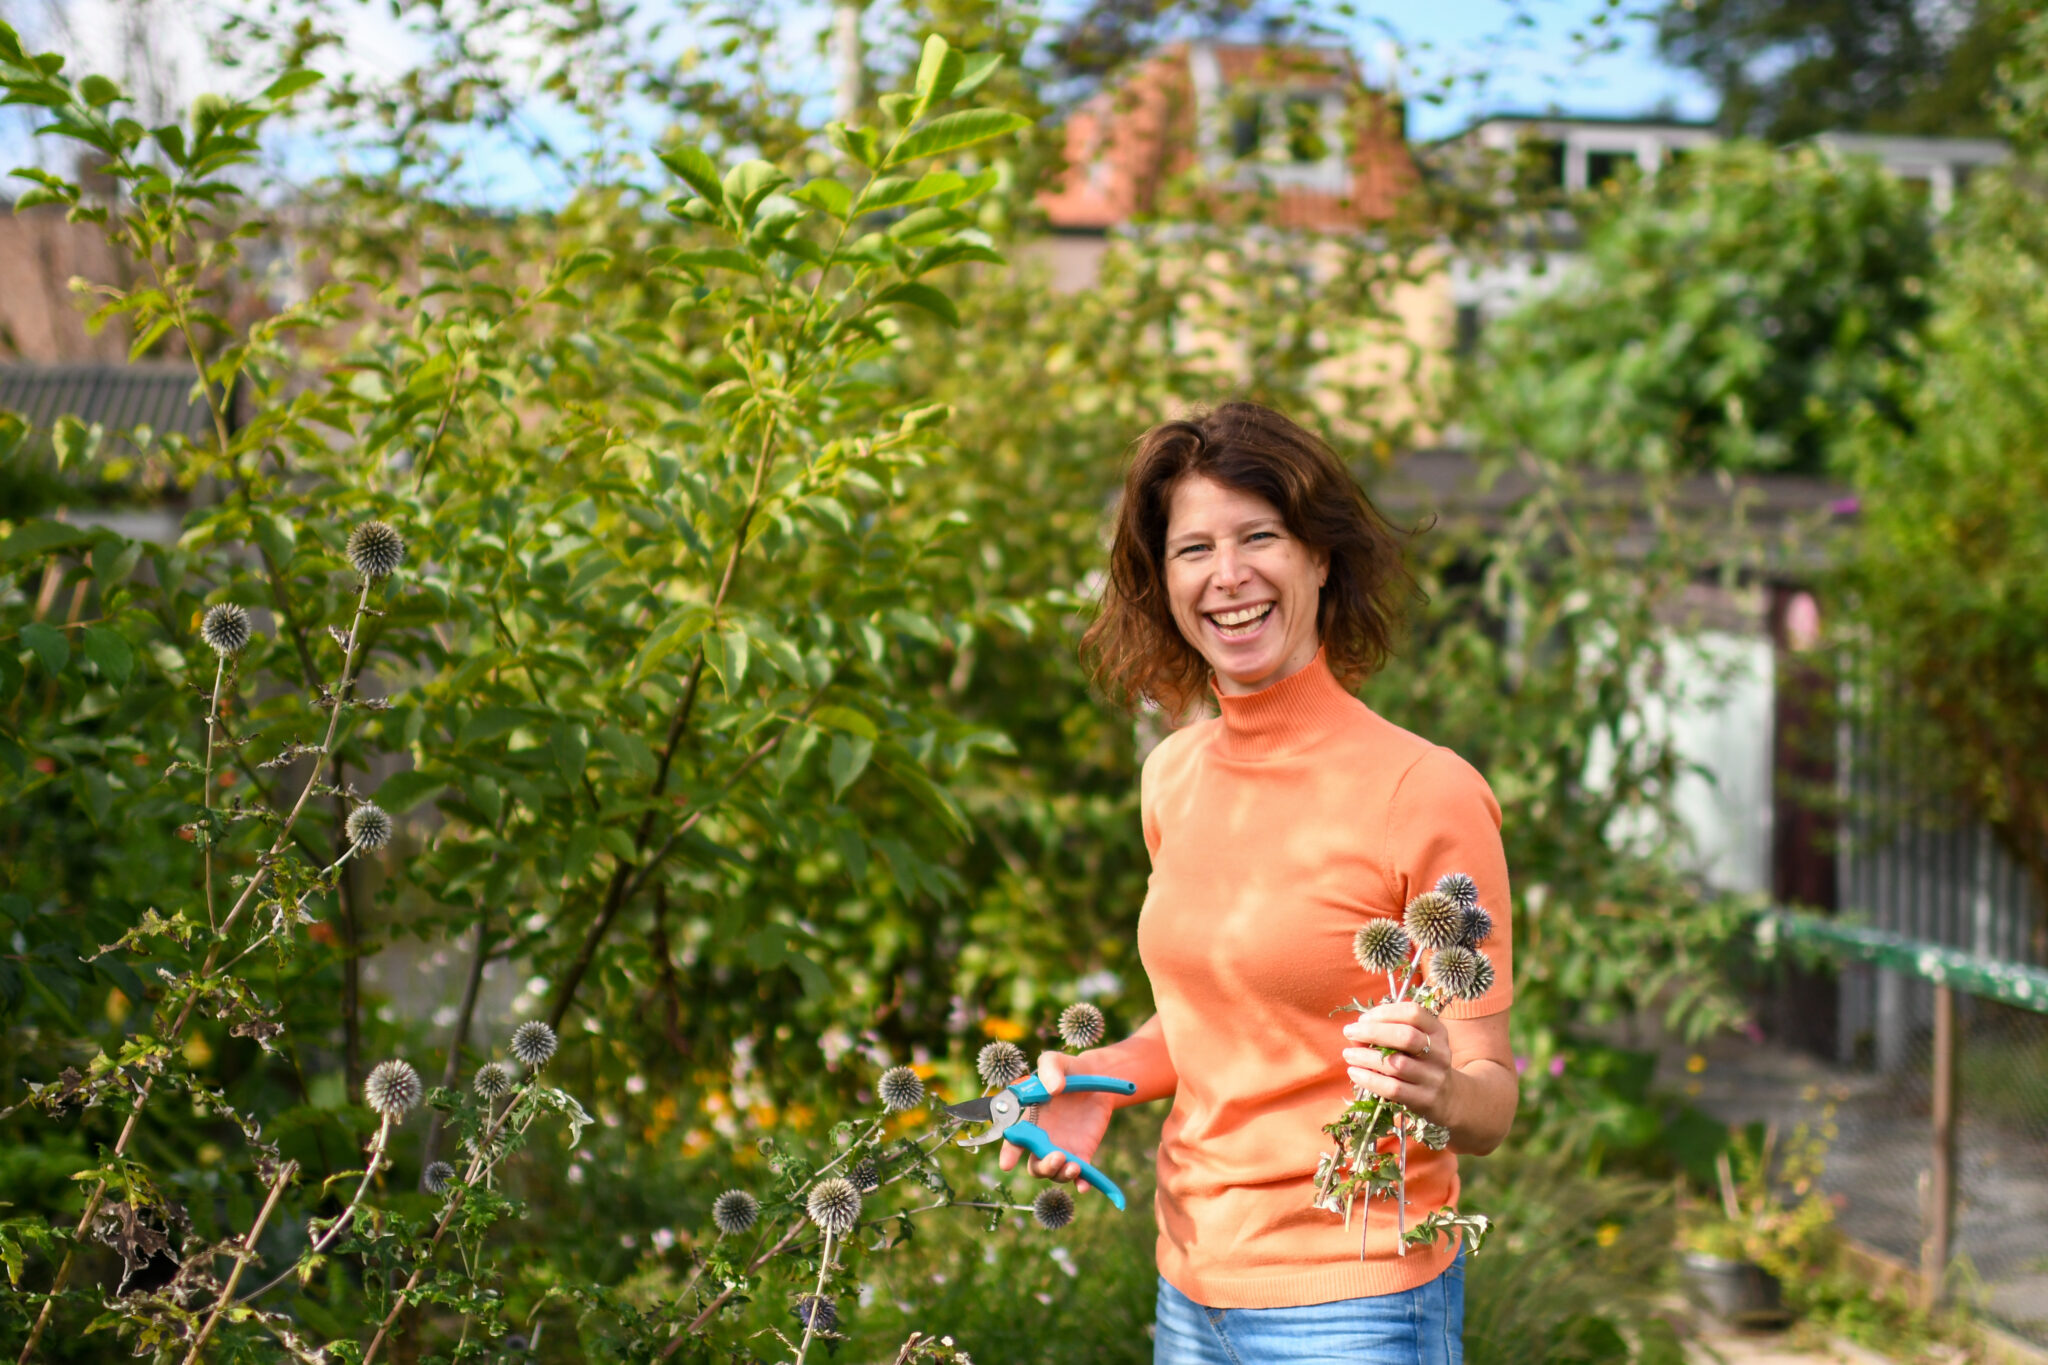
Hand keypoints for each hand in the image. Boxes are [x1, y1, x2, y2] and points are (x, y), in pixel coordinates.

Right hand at [997, 1051, 1116, 1192]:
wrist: (1096, 1078)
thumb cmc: (1068, 1070)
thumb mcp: (1056, 1062)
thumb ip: (1050, 1069)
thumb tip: (1053, 1089)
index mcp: (1030, 1121)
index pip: (1014, 1141)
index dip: (1008, 1153)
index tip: (1007, 1164)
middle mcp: (1043, 1139)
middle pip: (1035, 1166)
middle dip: (1043, 1167)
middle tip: (1058, 1156)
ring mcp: (1063, 1149)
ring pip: (1056, 1173)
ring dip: (1061, 1174)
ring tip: (1074, 1165)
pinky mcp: (1083, 1153)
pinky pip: (1080, 1176)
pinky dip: (1081, 1184)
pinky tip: (1085, 1185)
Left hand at [1342, 1001, 1453, 1125]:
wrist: (1447, 1098)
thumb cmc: (1420, 1063)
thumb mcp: (1415, 1044)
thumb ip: (1389, 1033)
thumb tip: (1355, 1033)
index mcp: (1437, 1031)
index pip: (1414, 1013)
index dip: (1385, 1012)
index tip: (1364, 1018)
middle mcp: (1439, 1053)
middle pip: (1406, 1037)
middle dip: (1372, 1032)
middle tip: (1349, 1031)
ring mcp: (1433, 1078)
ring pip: (1397, 1064)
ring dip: (1366, 1057)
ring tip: (1348, 1054)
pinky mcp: (1424, 1099)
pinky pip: (1393, 1088)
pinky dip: (1369, 1079)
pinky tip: (1354, 1073)